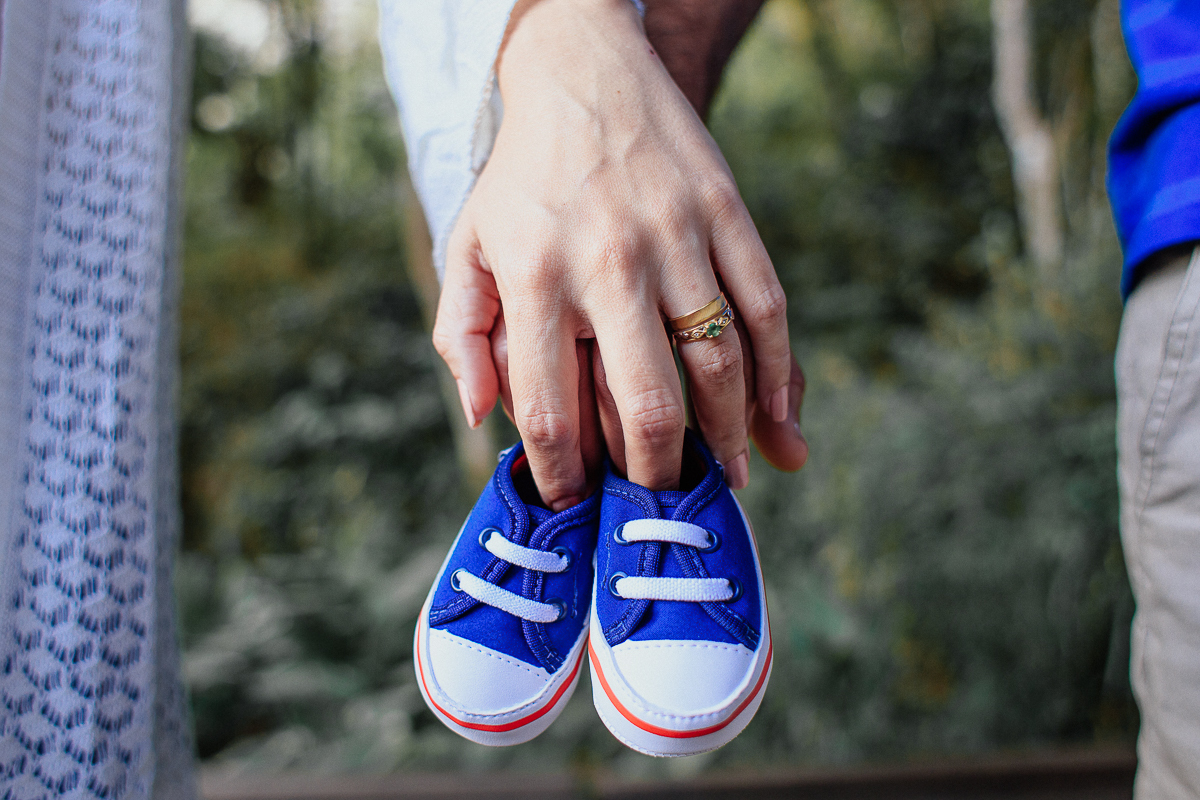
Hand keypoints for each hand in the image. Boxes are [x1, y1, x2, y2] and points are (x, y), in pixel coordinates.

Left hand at [433, 0, 794, 508]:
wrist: (582, 74)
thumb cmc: (521, 180)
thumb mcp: (467, 248)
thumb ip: (464, 336)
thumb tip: (482, 420)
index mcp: (534, 278)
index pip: (551, 411)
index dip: (565, 476)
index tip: (577, 501)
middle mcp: (607, 261)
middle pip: (645, 404)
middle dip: (656, 475)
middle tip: (659, 507)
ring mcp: (675, 236)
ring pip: (718, 363)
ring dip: (728, 438)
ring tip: (725, 482)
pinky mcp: (726, 214)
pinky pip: (765, 308)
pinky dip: (779, 376)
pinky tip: (780, 422)